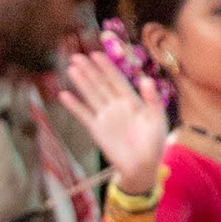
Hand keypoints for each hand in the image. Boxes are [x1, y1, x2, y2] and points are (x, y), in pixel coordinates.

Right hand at [57, 51, 170, 192]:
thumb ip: (152, 100)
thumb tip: (146, 80)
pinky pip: (83, 114)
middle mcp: (116, 106)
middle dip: (89, 70)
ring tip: (71, 69)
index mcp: (131, 101)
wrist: (142, 166)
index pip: (116, 80)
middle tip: (77, 57)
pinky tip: (64, 95)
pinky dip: (74, 105)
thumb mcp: (157, 119)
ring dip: (81, 83)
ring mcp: (105, 117)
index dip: (106, 68)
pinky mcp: (96, 129)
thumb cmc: (153, 143)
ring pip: (91, 95)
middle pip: (100, 84)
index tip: (96, 55)